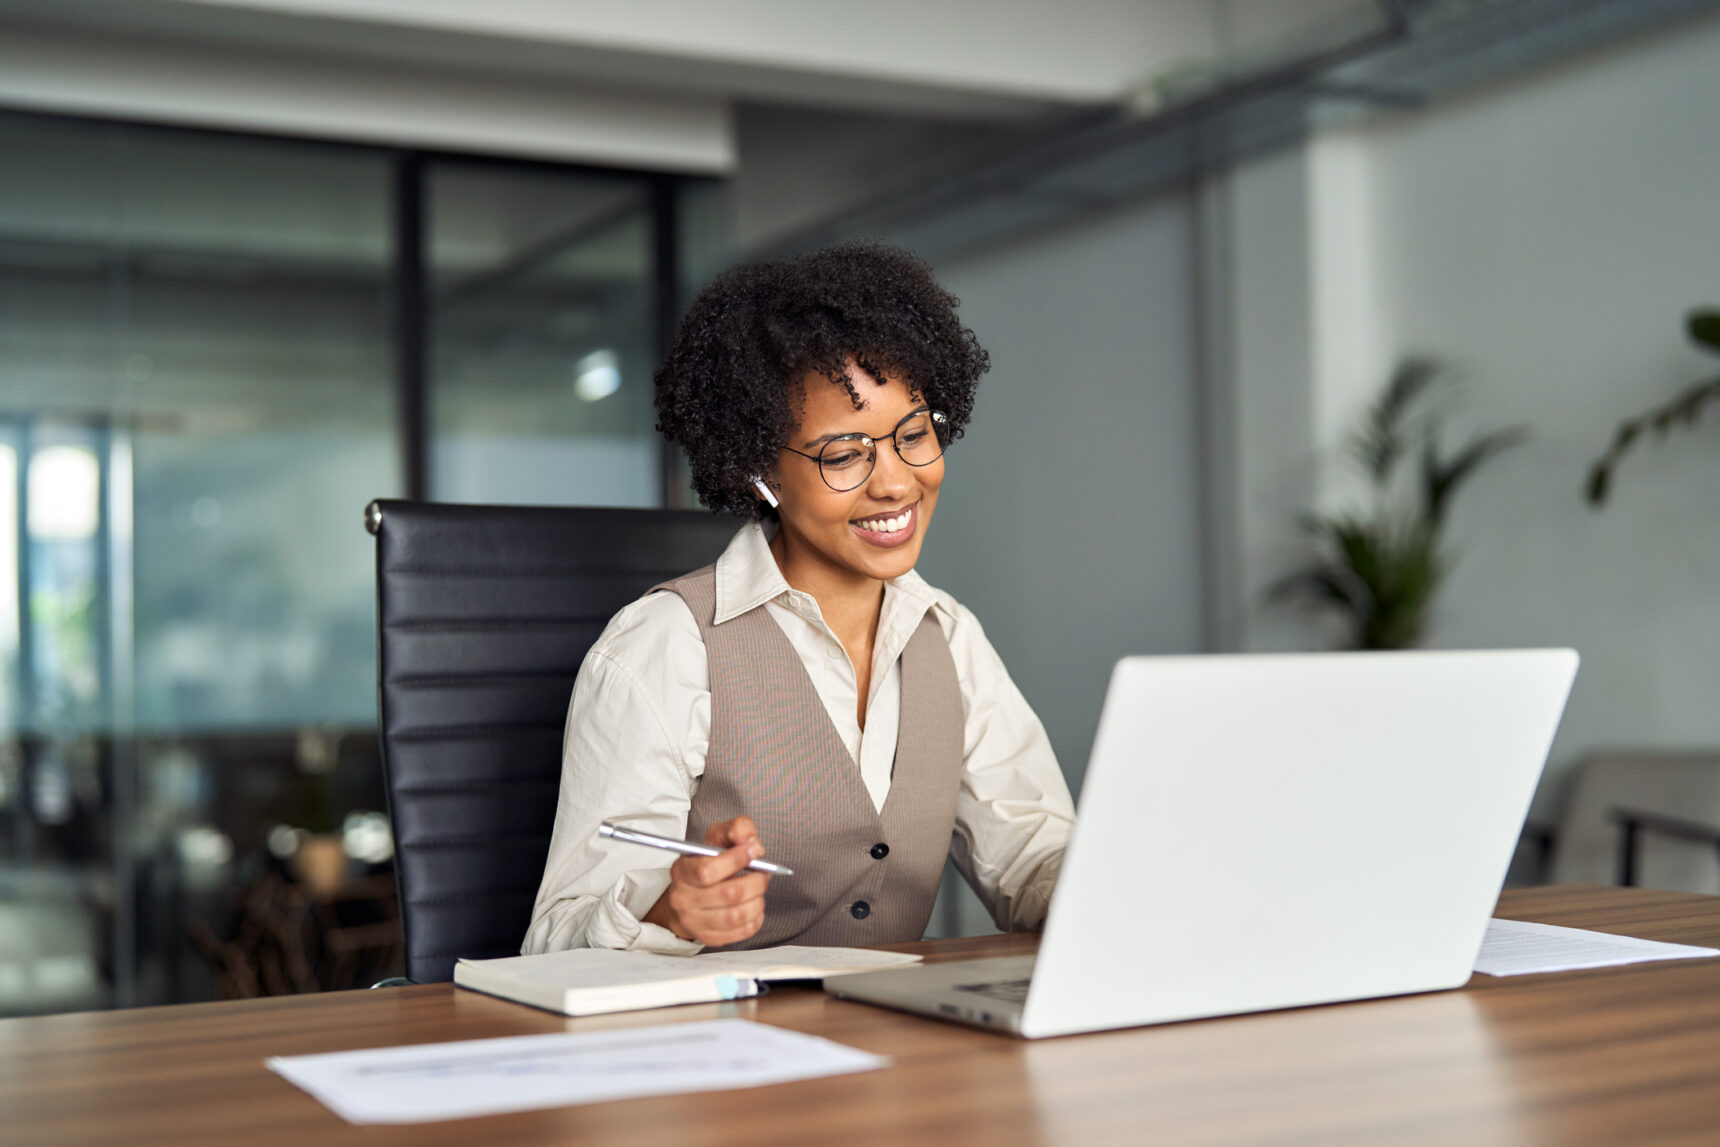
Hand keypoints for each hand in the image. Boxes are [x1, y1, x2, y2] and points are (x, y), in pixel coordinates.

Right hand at [643, 816, 770, 946]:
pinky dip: (757, 917)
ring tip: (759, 889)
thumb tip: (751, 841)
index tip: (753, 851)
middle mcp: (682, 898)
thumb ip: (737, 829)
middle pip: (728, 894)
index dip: (736, 860)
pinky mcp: (708, 937)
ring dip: (758, 900)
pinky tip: (754, 905)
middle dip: (755, 881)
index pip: (707, 871)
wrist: (692, 892)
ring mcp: (693, 921)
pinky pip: (742, 932)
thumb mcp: (719, 836)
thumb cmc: (708, 861)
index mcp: (682, 870)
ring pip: (737, 915)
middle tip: (764, 873)